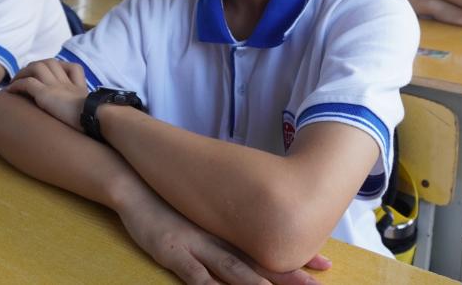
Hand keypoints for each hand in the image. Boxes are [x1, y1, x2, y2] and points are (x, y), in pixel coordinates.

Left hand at [6, 59, 88, 128]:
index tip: (47, 75)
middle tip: (25, 76)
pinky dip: (17, 85)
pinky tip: (11, 91)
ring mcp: (54, 85)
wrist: (93, 115)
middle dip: (35, 66)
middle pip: (50, 62)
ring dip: (23, 72)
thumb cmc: (93, 116)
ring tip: (14, 81)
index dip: (56, 68)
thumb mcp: (92, 109)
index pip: (68, 67)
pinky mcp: (45, 93)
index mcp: (77, 85)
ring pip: (36, 67)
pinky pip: (27, 83)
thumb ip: (86, 106)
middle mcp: (65, 81)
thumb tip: (84, 115)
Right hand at [118, 187, 327, 284]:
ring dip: (255, 284)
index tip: (325, 263)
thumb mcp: (204, 215)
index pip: (266, 247)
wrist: (136, 187)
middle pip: (257, 261)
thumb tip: (258, 231)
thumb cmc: (170, 205)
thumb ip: (229, 227)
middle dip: (287, 275)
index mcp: (227, 231)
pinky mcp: (173, 253)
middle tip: (314, 284)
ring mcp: (195, 245)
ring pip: (231, 269)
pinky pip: (194, 275)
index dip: (296, 257)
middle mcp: (217, 238)